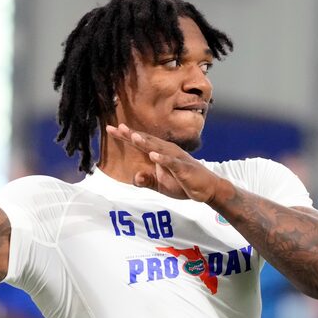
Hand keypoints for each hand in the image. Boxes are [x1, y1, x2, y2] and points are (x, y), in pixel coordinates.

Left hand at [105, 123, 228, 202]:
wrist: (207, 189)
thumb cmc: (183, 184)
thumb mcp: (161, 185)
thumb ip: (147, 181)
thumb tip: (135, 177)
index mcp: (160, 154)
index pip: (140, 143)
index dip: (126, 136)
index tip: (111, 129)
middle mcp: (167, 151)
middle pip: (147, 141)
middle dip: (132, 135)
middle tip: (118, 128)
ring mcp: (176, 159)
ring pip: (159, 148)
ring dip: (146, 143)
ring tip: (133, 137)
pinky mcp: (184, 168)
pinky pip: (172, 163)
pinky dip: (163, 159)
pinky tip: (154, 156)